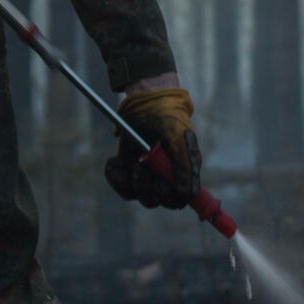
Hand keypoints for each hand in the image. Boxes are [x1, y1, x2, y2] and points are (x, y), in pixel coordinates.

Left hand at [104, 85, 201, 208]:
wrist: (145, 102)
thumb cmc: (168, 118)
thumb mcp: (179, 137)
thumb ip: (186, 166)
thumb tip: (188, 195)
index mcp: (182, 174)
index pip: (178, 200)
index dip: (169, 198)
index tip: (161, 185)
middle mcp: (164, 178)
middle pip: (155, 200)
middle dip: (146, 186)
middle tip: (142, 163)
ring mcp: (145, 175)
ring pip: (136, 195)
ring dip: (131, 180)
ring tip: (132, 159)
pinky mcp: (127, 170)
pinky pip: (119, 185)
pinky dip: (114, 175)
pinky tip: (116, 160)